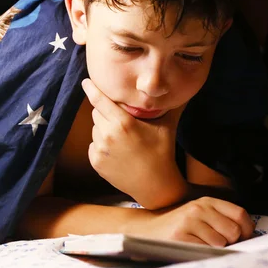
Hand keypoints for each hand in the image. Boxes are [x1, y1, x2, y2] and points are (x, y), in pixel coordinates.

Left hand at [82, 78, 187, 207]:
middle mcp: (108, 135)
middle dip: (105, 112)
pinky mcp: (95, 161)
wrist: (155, 185)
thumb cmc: (162, 153)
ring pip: (95, 128)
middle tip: (121, 120)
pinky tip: (117, 151)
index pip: (99, 100)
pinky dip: (101, 144)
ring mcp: (100, 149)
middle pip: (96, 112)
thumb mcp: (167, 126)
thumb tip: (182, 89)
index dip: (91, 89)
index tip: (86, 82)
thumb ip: (171, 105)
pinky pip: (93, 144)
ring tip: (122, 138)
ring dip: (104, 128)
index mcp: (123, 123)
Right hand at [128, 197, 254, 246]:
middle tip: (217, 243)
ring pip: (220, 242)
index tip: (242, 238)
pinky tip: (191, 247)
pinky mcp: (181, 235)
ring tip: (200, 244)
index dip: (246, 230)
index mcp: (207, 201)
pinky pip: (205, 250)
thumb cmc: (178, 226)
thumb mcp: (200, 215)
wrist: (148, 230)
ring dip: (214, 249)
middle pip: (233, 231)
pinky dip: (202, 253)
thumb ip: (221, 219)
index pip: (240, 214)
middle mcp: (199, 208)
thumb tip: (248, 235)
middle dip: (230, 242)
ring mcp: (189, 221)